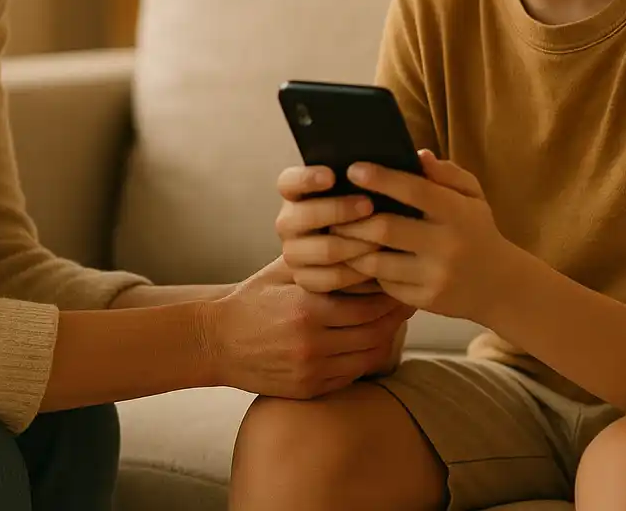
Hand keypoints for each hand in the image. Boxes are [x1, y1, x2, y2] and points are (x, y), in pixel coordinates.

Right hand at [204, 256, 412, 398]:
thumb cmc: (252, 300)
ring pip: (368, 357)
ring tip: (394, 320)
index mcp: (308, 309)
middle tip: (409, 298)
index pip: (369, 305)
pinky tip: (370, 341)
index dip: (392, 295)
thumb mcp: (281, 272)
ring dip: (386, 338)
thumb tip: (356, 236)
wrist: (216, 343)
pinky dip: (365, 358)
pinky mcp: (309, 389)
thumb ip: (318, 258)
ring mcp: (311, 370)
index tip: (402, 280)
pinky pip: (351, 376)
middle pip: (376, 332)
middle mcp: (313, 343)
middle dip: (397, 316)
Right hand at [275, 165, 381, 293]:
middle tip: (369, 205)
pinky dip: (357, 272)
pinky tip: (377, 264)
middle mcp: (288, 221)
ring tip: (381, 239)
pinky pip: (331, 278)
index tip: (331, 176)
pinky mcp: (305, 279)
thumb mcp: (352, 189)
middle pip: (305, 216)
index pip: (289, 182)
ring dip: (356, 244)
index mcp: (293, 193)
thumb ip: (355, 178)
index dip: (307, 178)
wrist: (353, 250)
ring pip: (325, 249)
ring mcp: (293, 251)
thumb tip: (369, 164)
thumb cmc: (358, 210)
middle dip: (339, 210)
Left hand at [331, 151, 523, 321]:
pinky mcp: (424, 301)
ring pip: (377, 262)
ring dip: (352, 247)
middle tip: (332, 210)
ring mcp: (434, 277)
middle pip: (385, 229)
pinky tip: (358, 258)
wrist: (500, 286)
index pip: (414, 190)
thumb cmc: (477, 231)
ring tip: (338, 234)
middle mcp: (446, 246)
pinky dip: (368, 270)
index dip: (380, 179)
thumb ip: (446, 174)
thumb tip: (417, 155)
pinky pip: (385, 284)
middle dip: (352, 219)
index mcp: (457, 213)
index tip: (353, 169)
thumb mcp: (472, 196)